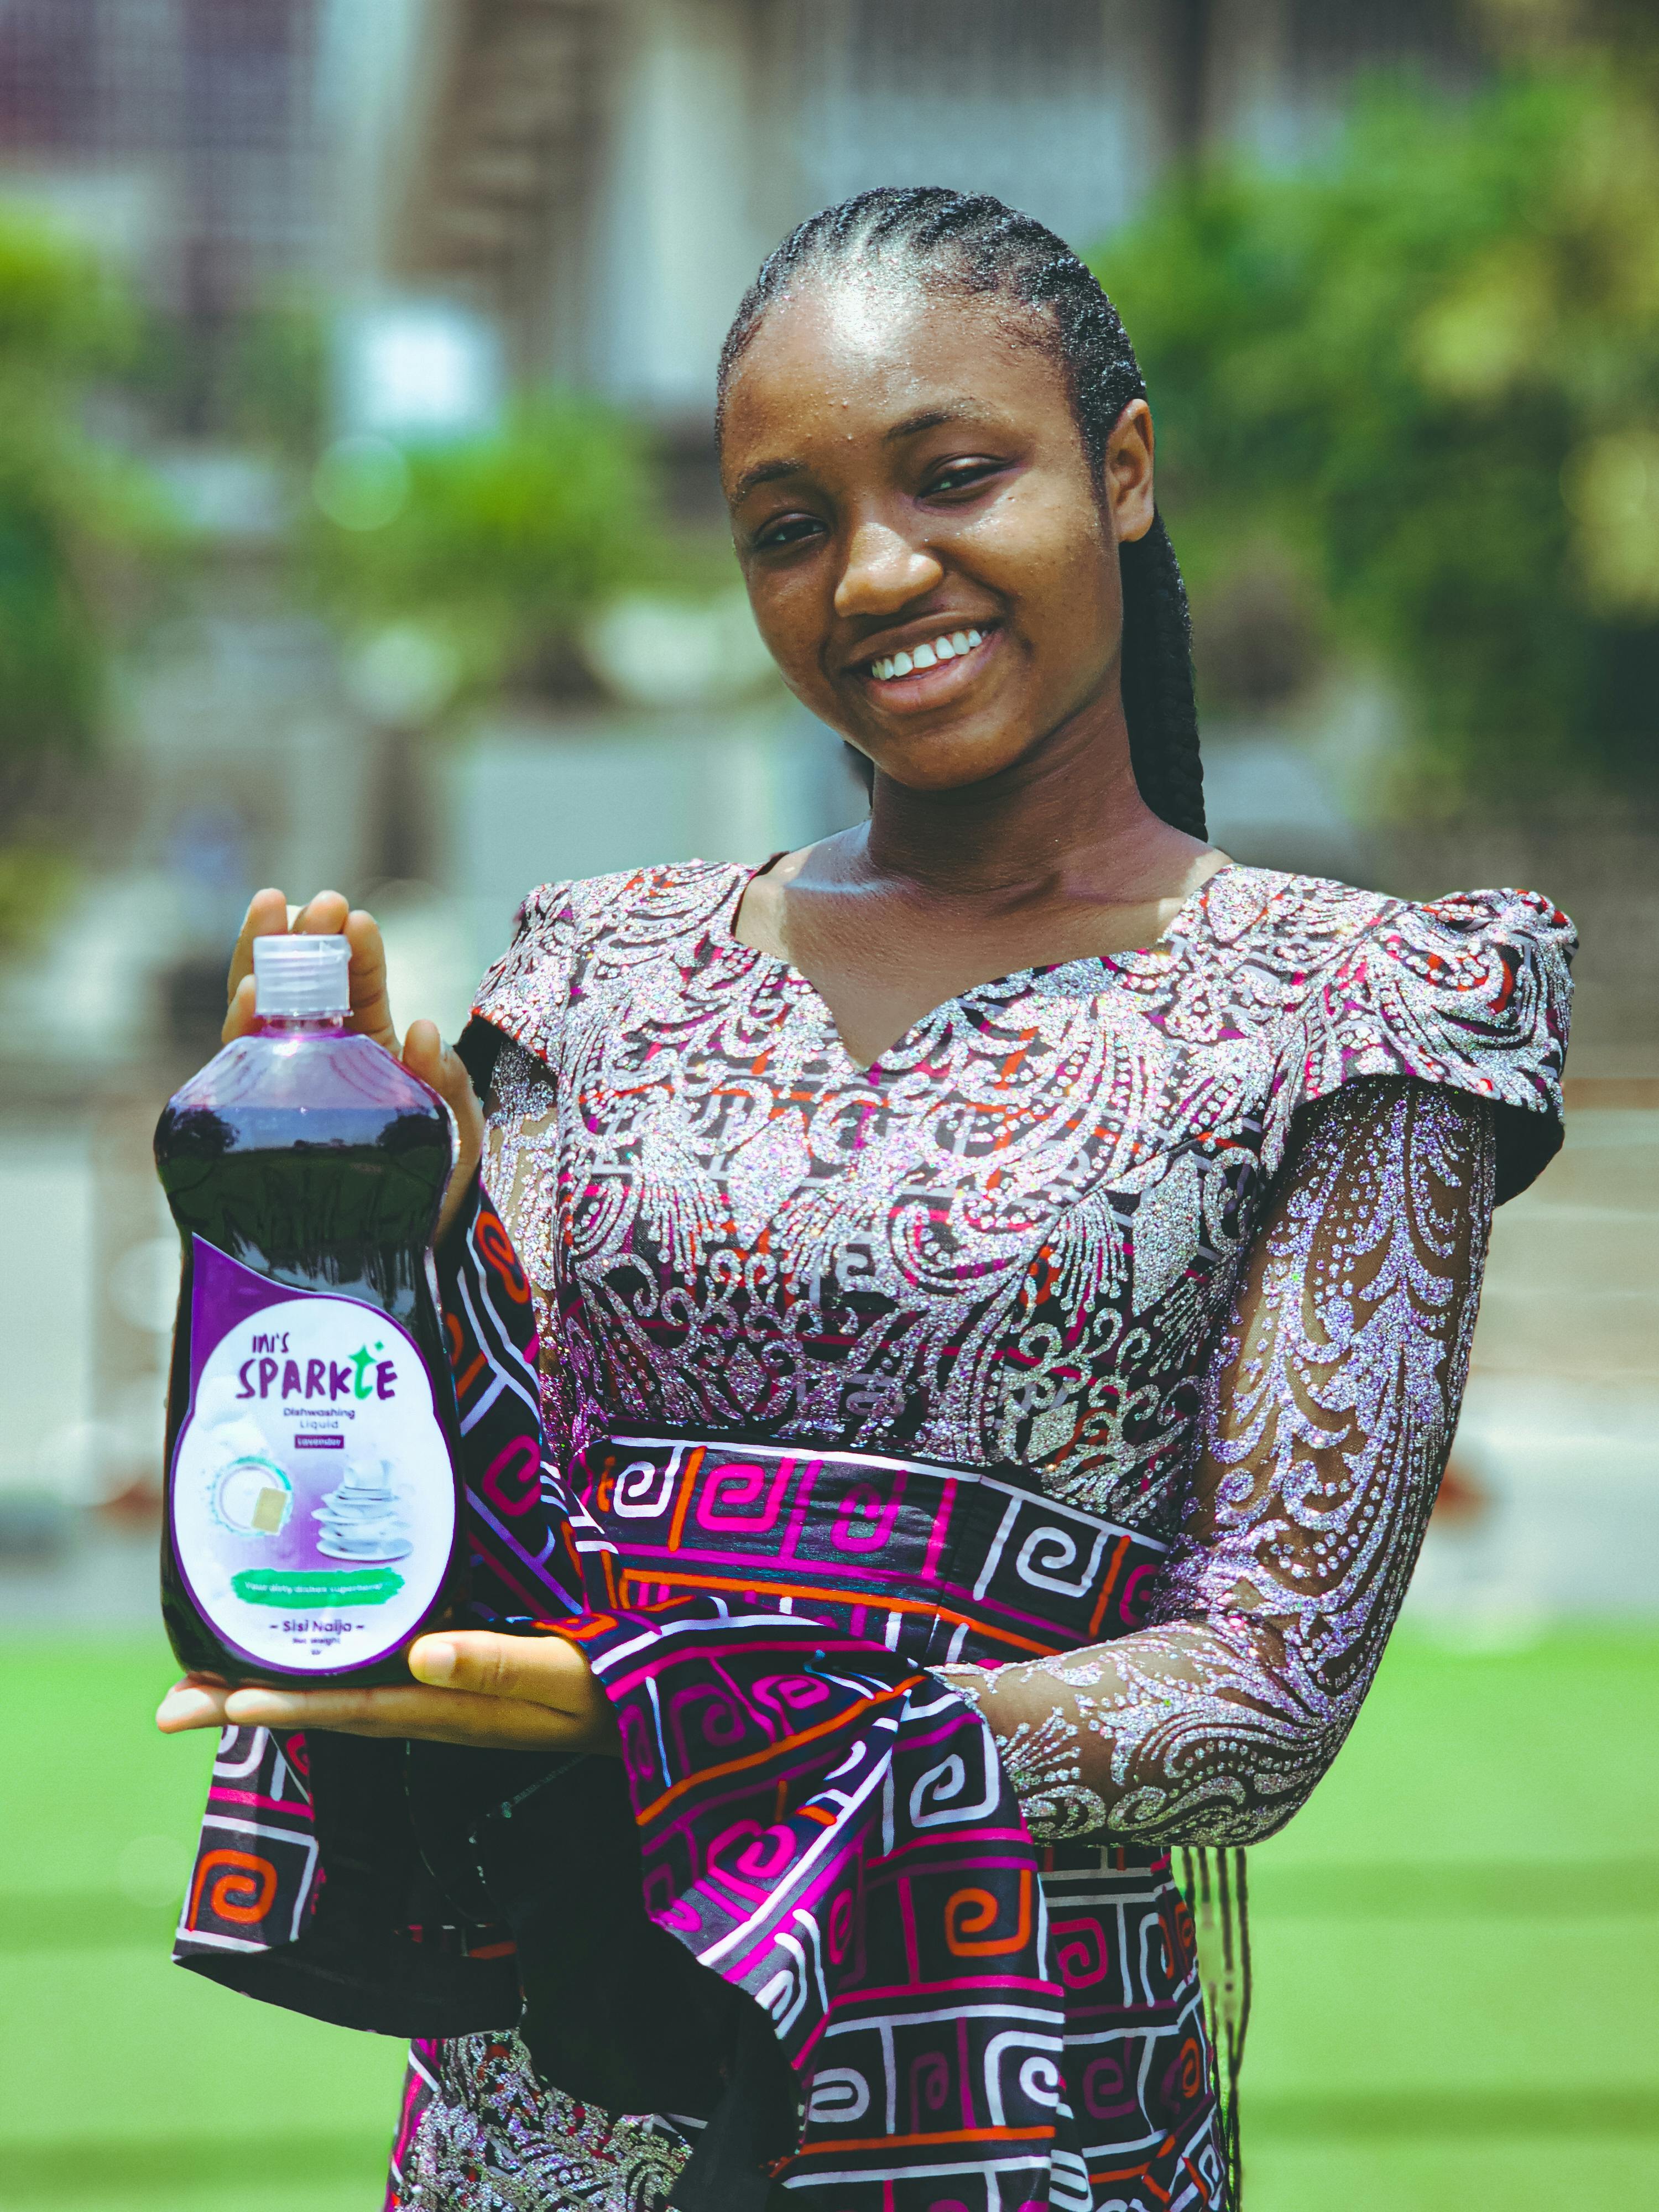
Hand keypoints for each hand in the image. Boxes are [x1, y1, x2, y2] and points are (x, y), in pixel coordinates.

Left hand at [155, 1630, 619, 1753]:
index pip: (352, 1708)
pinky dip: (325, 1673)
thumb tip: (420, 1652)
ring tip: (205, 1683)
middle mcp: (432, 1712)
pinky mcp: (454, 1687)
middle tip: (167, 1707)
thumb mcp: (570, 1676)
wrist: (655, 1717)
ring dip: (273, 1692)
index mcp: (452, 1709)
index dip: (287, 1703)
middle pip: (325, 1710)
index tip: (223, 1699)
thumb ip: (500, 1664)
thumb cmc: (618, 1690)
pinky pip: (372, 1682)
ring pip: (341, 1699)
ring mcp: (440, 1703)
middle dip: (246, 1705)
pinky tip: (303, 1657)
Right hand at [225, 888, 481, 1242]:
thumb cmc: (435, 1185)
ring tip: (269, 930)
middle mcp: (316, 1063)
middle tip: (304, 902)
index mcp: (366, 1049)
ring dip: (259, 971)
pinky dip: (243, 1035)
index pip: (354, 986)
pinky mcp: (253, 1131)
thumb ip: (447, 1081)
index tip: (352, 915)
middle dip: (295, 940)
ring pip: (259, 1022)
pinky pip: (239, 1079)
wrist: (406, 1259)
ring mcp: (281, 1093)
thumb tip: (427, 1030)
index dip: (350, 948)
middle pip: (295, 989)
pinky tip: (252, 1002)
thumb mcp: (457, 1128)